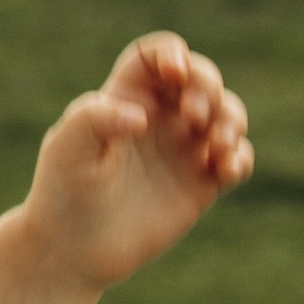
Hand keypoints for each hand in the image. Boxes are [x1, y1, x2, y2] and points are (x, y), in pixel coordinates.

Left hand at [23, 32, 252, 294]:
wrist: (74, 249)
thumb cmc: (63, 193)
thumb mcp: (67, 150)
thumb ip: (94, 120)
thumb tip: (141, 118)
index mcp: (125, 98)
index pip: (154, 57)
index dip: (171, 53)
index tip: (176, 73)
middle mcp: (158, 118)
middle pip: (199, 78)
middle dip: (207, 86)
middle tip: (195, 117)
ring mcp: (182, 149)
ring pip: (226, 114)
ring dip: (232, 119)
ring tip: (217, 144)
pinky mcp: (201, 183)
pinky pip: (235, 158)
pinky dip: (240, 157)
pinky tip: (227, 169)